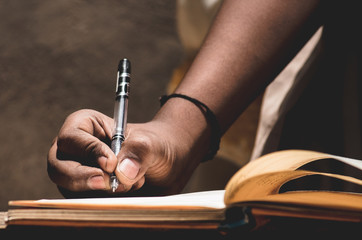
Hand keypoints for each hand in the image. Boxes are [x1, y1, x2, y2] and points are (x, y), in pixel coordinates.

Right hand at [47, 109, 195, 196]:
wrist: (163, 166)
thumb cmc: (153, 146)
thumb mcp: (151, 143)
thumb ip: (139, 151)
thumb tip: (122, 172)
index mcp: (85, 125)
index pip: (72, 138)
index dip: (89, 151)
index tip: (111, 164)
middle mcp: (75, 150)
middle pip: (58, 167)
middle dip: (81, 178)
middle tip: (108, 184)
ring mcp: (78, 173)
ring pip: (69, 189)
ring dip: (100, 191)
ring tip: (132, 183)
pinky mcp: (86, 193)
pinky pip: (84, 202)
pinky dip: (105, 201)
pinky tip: (128, 191)